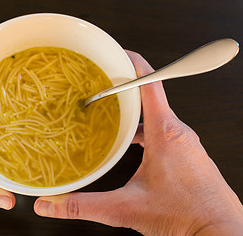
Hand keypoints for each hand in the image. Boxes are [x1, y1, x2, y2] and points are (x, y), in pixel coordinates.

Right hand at [34, 51, 242, 234]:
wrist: (218, 233)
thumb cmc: (185, 217)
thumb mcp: (127, 209)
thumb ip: (85, 206)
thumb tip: (52, 205)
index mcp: (164, 133)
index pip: (150, 82)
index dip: (130, 62)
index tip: (112, 53)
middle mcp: (177, 131)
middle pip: (149, 94)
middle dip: (122, 87)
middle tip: (98, 85)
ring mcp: (183, 142)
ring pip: (155, 114)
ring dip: (133, 111)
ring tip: (108, 112)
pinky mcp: (185, 153)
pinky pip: (161, 130)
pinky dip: (143, 130)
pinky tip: (129, 143)